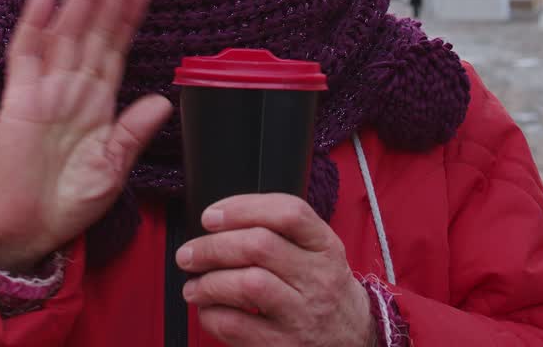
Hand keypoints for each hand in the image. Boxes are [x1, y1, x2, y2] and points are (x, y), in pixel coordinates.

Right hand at [0, 0, 172, 271]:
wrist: (28, 229)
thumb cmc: (70, 201)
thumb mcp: (112, 169)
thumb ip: (133, 134)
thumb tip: (162, 102)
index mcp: (98, 102)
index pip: (116, 49)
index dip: (128, 18)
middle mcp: (73, 88)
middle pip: (93, 32)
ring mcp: (44, 89)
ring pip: (65, 34)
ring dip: (80, 0)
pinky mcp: (18, 99)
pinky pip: (27, 54)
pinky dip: (36, 24)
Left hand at [176, 194, 375, 346]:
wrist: (353, 339)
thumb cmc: (323, 289)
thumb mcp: (319, 252)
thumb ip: (281, 231)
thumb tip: (219, 222)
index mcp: (325, 247)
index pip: (289, 212)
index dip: (242, 208)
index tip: (211, 216)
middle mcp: (318, 278)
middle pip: (259, 246)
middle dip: (212, 246)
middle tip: (189, 253)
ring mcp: (302, 314)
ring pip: (248, 284)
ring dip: (209, 282)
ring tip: (194, 285)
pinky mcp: (282, 346)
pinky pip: (236, 325)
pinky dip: (212, 315)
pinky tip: (208, 310)